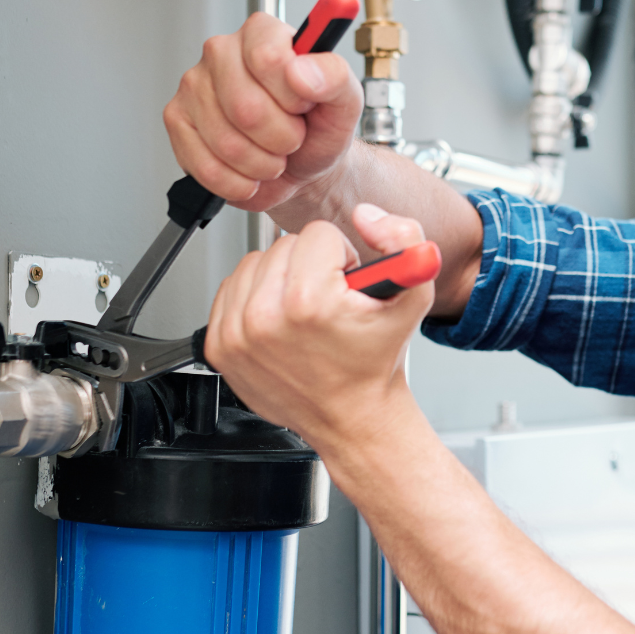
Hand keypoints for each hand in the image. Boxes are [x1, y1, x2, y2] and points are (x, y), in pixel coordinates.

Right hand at [163, 12, 363, 212]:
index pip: (267, 59)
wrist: (302, 167)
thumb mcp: (345, 102)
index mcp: (262, 33)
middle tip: (291, 137)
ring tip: (273, 155)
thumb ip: (334, 76)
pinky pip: (205, 166)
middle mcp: (221, 52)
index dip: (292, 97)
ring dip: (261, 164)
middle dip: (280, 138)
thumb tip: (301, 70)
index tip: (304, 105)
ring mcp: (194, 86)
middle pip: (245, 108)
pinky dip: (237, 181)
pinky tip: (250, 172)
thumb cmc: (318, 128)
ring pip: (226, 143)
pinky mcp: (177, 122)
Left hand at [202, 205, 433, 447]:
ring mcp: (237, 334)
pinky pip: (230, 289)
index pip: (317, 234)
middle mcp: (265, 317)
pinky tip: (279, 322)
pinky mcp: (220, 345)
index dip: (340, 257)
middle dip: (310, 266)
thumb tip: (366, 215)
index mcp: (308, 301)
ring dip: (279, 279)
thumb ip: (404, 238)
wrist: (352, 417)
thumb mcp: (414, 296)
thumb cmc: (376, 362)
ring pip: (254, 262)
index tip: (345, 287)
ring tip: (303, 312)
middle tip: (328, 302)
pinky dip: (254, 299)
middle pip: (283, 244)